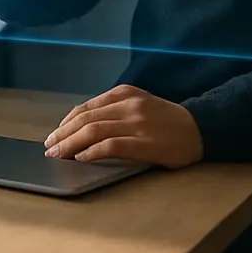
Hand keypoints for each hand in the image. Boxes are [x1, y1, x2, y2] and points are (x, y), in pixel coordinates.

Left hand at [44, 84, 203, 167]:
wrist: (201, 129)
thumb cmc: (166, 121)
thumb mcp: (139, 105)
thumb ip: (113, 111)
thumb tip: (79, 129)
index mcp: (124, 93)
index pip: (86, 108)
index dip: (65, 123)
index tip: (54, 135)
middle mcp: (128, 105)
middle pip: (85, 119)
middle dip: (63, 134)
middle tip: (49, 148)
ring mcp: (138, 123)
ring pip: (93, 131)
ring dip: (70, 144)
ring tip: (58, 155)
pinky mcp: (146, 142)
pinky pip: (111, 146)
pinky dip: (92, 152)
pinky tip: (81, 159)